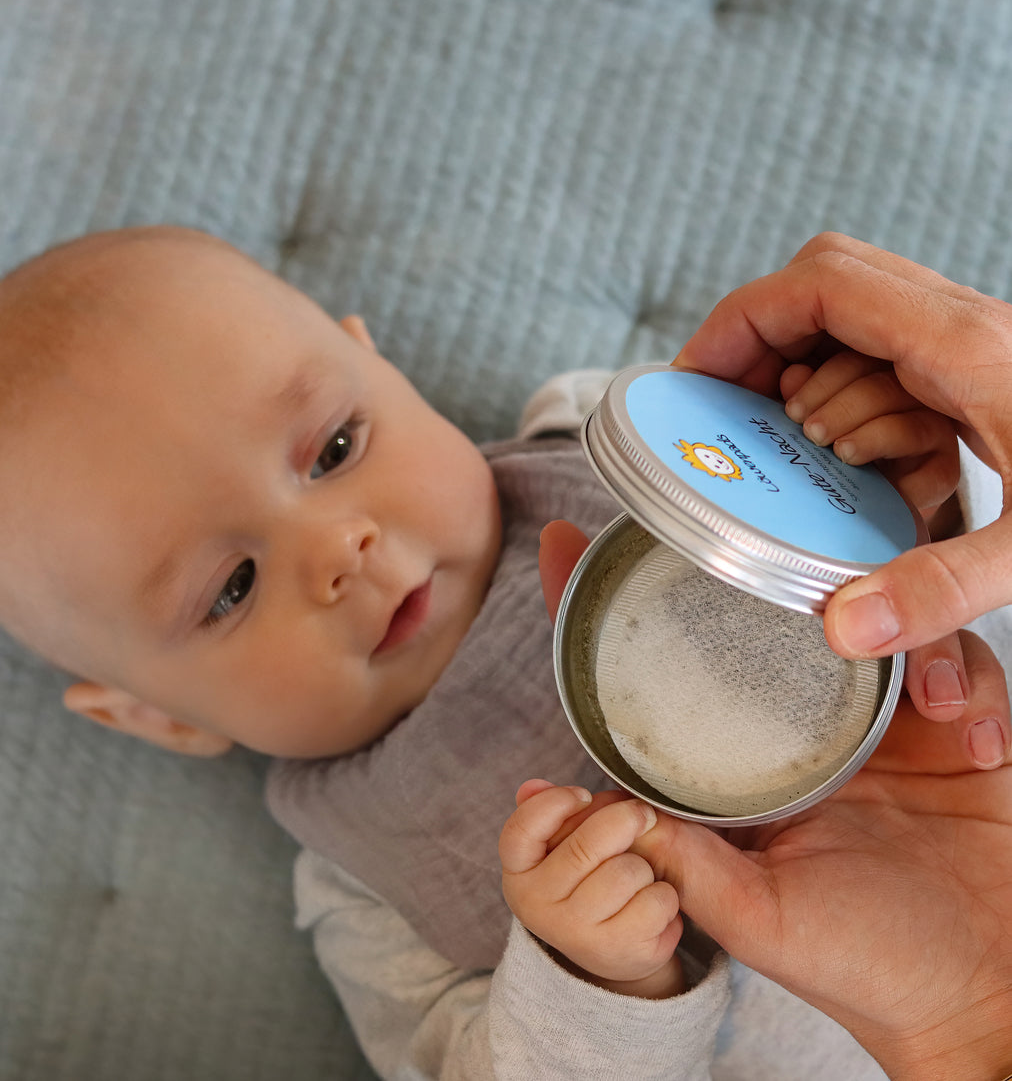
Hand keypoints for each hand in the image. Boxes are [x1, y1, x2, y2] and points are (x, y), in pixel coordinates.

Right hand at [499, 779, 684, 998]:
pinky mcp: (616, 950)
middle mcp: (538, 906)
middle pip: (586, 846)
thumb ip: (545, 813)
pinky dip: (664, 895)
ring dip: (645, 866)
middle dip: (625, 819)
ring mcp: (576, 933)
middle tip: (643, 813)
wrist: (611, 952)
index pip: (522, 829)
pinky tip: (653, 901)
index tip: (584, 794)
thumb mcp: (559, 849)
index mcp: (519, 874)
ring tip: (640, 874)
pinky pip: (655, 902)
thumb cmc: (583, 882)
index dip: (556, 803)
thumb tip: (532, 786)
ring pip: (627, 872)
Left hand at [539, 520, 1011, 1078]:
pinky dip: (971, 683)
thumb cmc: (868, 967)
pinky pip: (964, 666)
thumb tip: (602, 813)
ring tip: (927, 697)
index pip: (669, 671)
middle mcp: (809, 725)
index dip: (611, 607)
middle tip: (776, 537)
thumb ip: (687, 864)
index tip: (561, 542)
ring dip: (903, 631)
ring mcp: (883, 719)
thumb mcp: (757, 916)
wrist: (979, 994)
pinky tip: (972, 735)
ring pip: (880, 620)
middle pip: (773, 616)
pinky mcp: (957, 725)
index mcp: (750, 762)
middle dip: (776, 569)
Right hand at [673, 232, 1011, 666]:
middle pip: (824, 289)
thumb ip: (942, 587)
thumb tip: (841, 628)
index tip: (693, 374)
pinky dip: (853, 399)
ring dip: (812, 381)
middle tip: (725, 411)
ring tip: (804, 450)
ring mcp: (970, 346)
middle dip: (762, 344)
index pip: (821, 285)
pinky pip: (888, 362)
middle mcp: (961, 328)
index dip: (741, 320)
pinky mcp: (976, 374)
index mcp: (963, 344)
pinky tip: (859, 457)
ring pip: (852, 325)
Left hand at [778, 346, 959, 517]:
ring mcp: (933, 434)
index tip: (793, 410)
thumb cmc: (823, 462)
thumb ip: (803, 401)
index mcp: (872, 377)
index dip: (823, 382)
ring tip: (841, 452)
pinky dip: (903, 485)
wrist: (851, 515)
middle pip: (884, 386)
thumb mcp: (809, 428)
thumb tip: (792, 376)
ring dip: (870, 438)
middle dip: (841, 409)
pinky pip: (935, 473)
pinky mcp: (944, 472)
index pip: (857, 362)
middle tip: (812, 432)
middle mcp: (910, 399)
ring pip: (911, 424)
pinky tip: (873, 490)